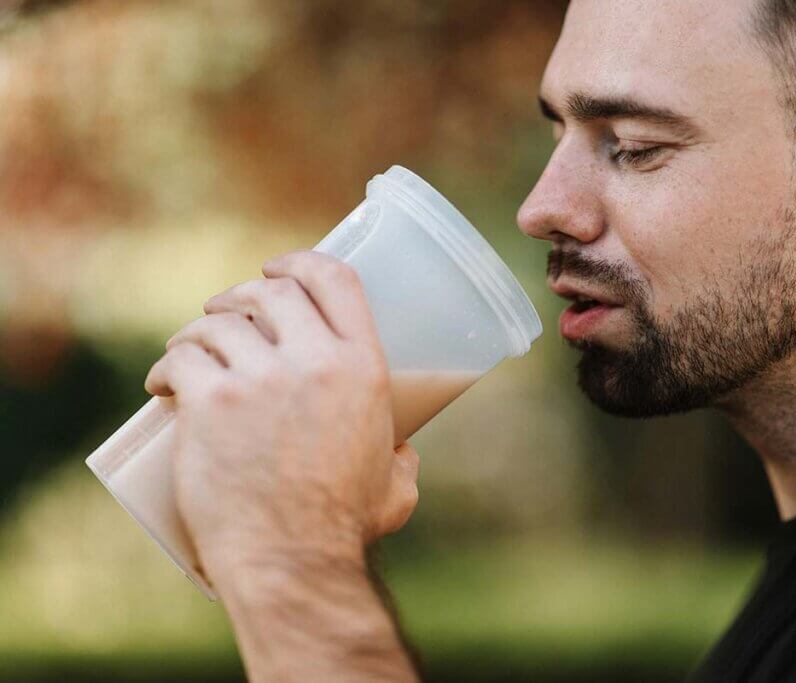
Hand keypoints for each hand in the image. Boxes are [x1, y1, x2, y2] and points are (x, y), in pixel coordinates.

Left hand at [144, 250, 419, 586]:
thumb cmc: (344, 527)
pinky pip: (181, 359)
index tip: (277, 268)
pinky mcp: (211, 403)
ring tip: (189, 351)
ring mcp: (260, 379)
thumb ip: (404, 460)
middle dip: (242, 294)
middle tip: (225, 315)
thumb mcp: (396, 484)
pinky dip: (167, 366)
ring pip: (218, 323)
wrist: (292, 560)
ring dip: (199, 330)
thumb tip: (402, 452)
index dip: (301, 261)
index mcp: (363, 368)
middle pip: (272, 291)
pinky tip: (162, 384)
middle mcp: (315, 362)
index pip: (335, 279)